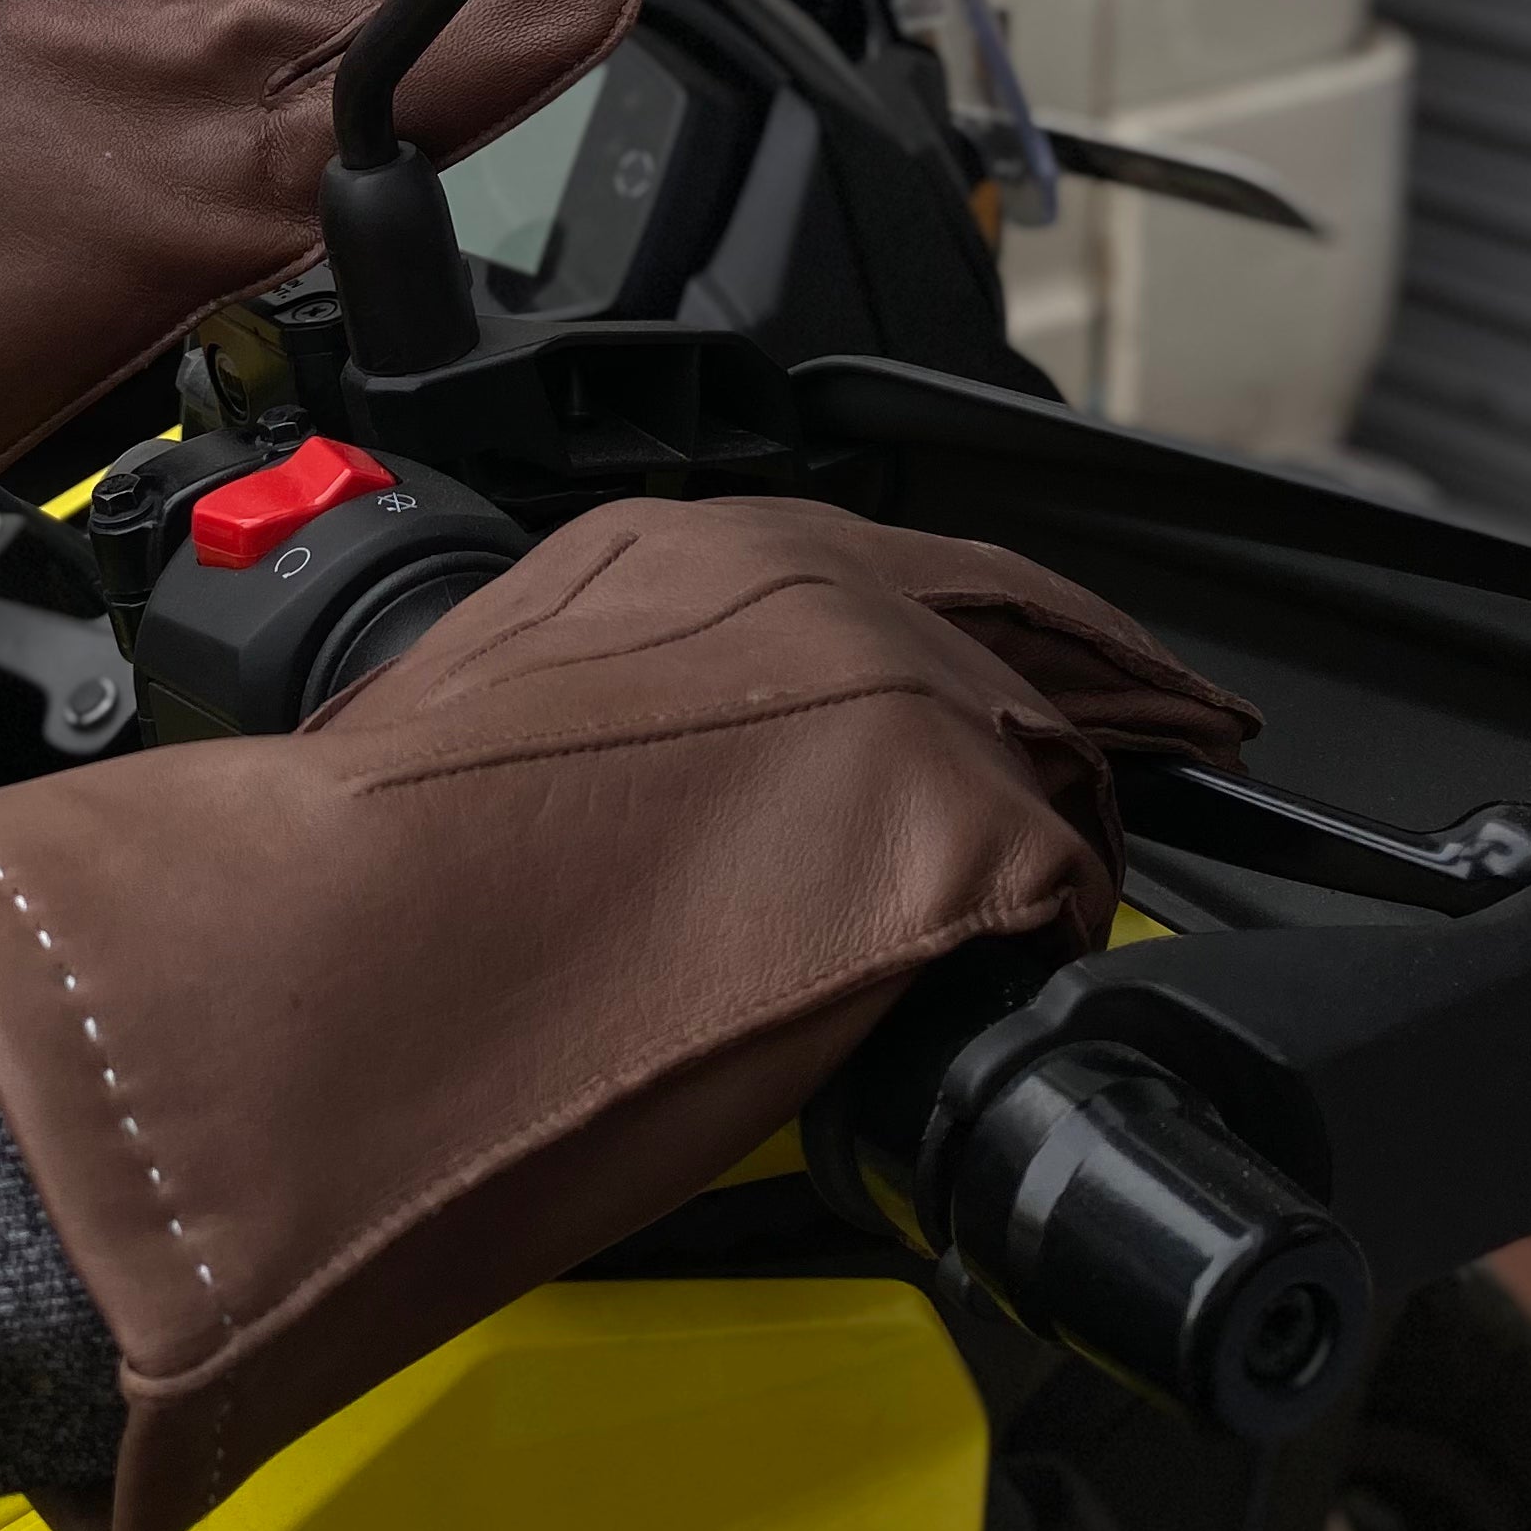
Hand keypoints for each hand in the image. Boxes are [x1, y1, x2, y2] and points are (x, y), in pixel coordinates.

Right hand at [0, 493, 1250, 1530]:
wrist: (334, 978)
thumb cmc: (365, 891)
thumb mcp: (490, 723)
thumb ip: (624, 718)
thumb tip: (673, 802)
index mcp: (676, 550)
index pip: (902, 562)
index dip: (995, 628)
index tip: (1050, 667)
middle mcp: (803, 584)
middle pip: (1025, 627)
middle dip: (1111, 686)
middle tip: (1196, 730)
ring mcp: (894, 695)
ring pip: (1058, 754)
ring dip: (1068, 833)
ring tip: (1089, 892)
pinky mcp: (953, 823)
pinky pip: (1062, 889)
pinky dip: (1050, 942)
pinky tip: (1018, 980)